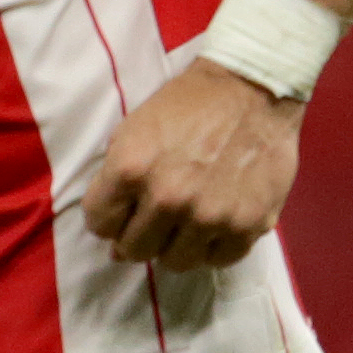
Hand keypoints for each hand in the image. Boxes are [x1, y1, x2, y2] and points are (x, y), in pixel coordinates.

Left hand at [84, 60, 302, 270]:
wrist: (252, 90)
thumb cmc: (187, 106)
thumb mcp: (133, 129)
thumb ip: (115, 180)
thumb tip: (112, 233)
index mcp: (131, 169)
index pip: (100, 224)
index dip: (108, 219)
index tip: (123, 211)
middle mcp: (168, 198)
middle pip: (135, 250)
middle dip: (136, 237)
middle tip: (152, 221)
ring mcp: (209, 216)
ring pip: (175, 262)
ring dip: (174, 245)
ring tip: (184, 223)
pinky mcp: (247, 225)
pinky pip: (217, 260)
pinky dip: (211, 248)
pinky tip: (212, 226)